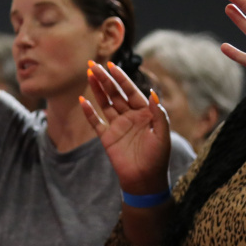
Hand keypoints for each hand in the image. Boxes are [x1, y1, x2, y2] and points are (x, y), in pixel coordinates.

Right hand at [80, 61, 172, 195]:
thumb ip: (158, 114)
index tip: (111, 65)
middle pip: (115, 94)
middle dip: (105, 79)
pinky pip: (96, 122)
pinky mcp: (106, 137)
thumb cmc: (157, 158)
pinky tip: (82, 101)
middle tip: (93, 65)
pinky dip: (89, 112)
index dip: (121, 78)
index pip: (131, 91)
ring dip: (97, 90)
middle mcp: (130, 116)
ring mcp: (117, 126)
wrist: (144, 180)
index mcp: (144, 113)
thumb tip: (152, 93)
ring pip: (105, 103)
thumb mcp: (163, 135)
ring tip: (88, 75)